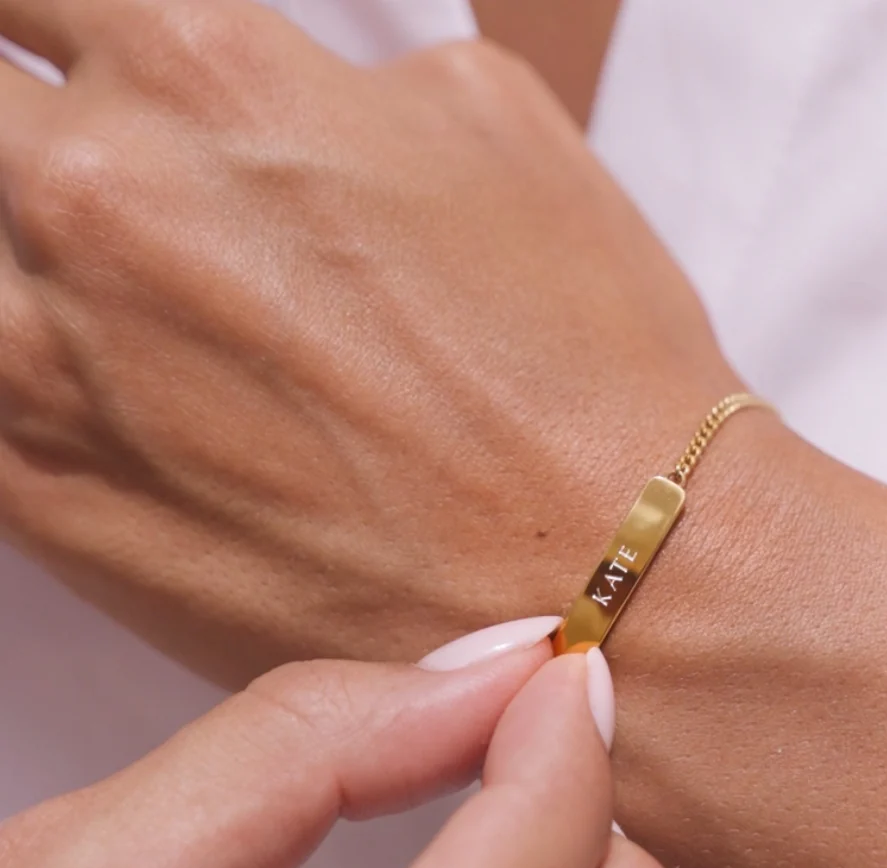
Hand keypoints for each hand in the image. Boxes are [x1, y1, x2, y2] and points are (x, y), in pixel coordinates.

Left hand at [0, 0, 752, 684]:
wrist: (612, 578)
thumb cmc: (586, 368)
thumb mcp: (490, 125)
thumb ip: (329, 79)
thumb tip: (272, 90)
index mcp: (211, 78)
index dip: (47, 27)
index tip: (66, 61)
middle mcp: (105, 207)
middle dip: (20, 130)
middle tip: (96, 193)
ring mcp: (49, 368)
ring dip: (21, 262)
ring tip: (122, 306)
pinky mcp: (47, 506)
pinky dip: (21, 372)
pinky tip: (99, 387)